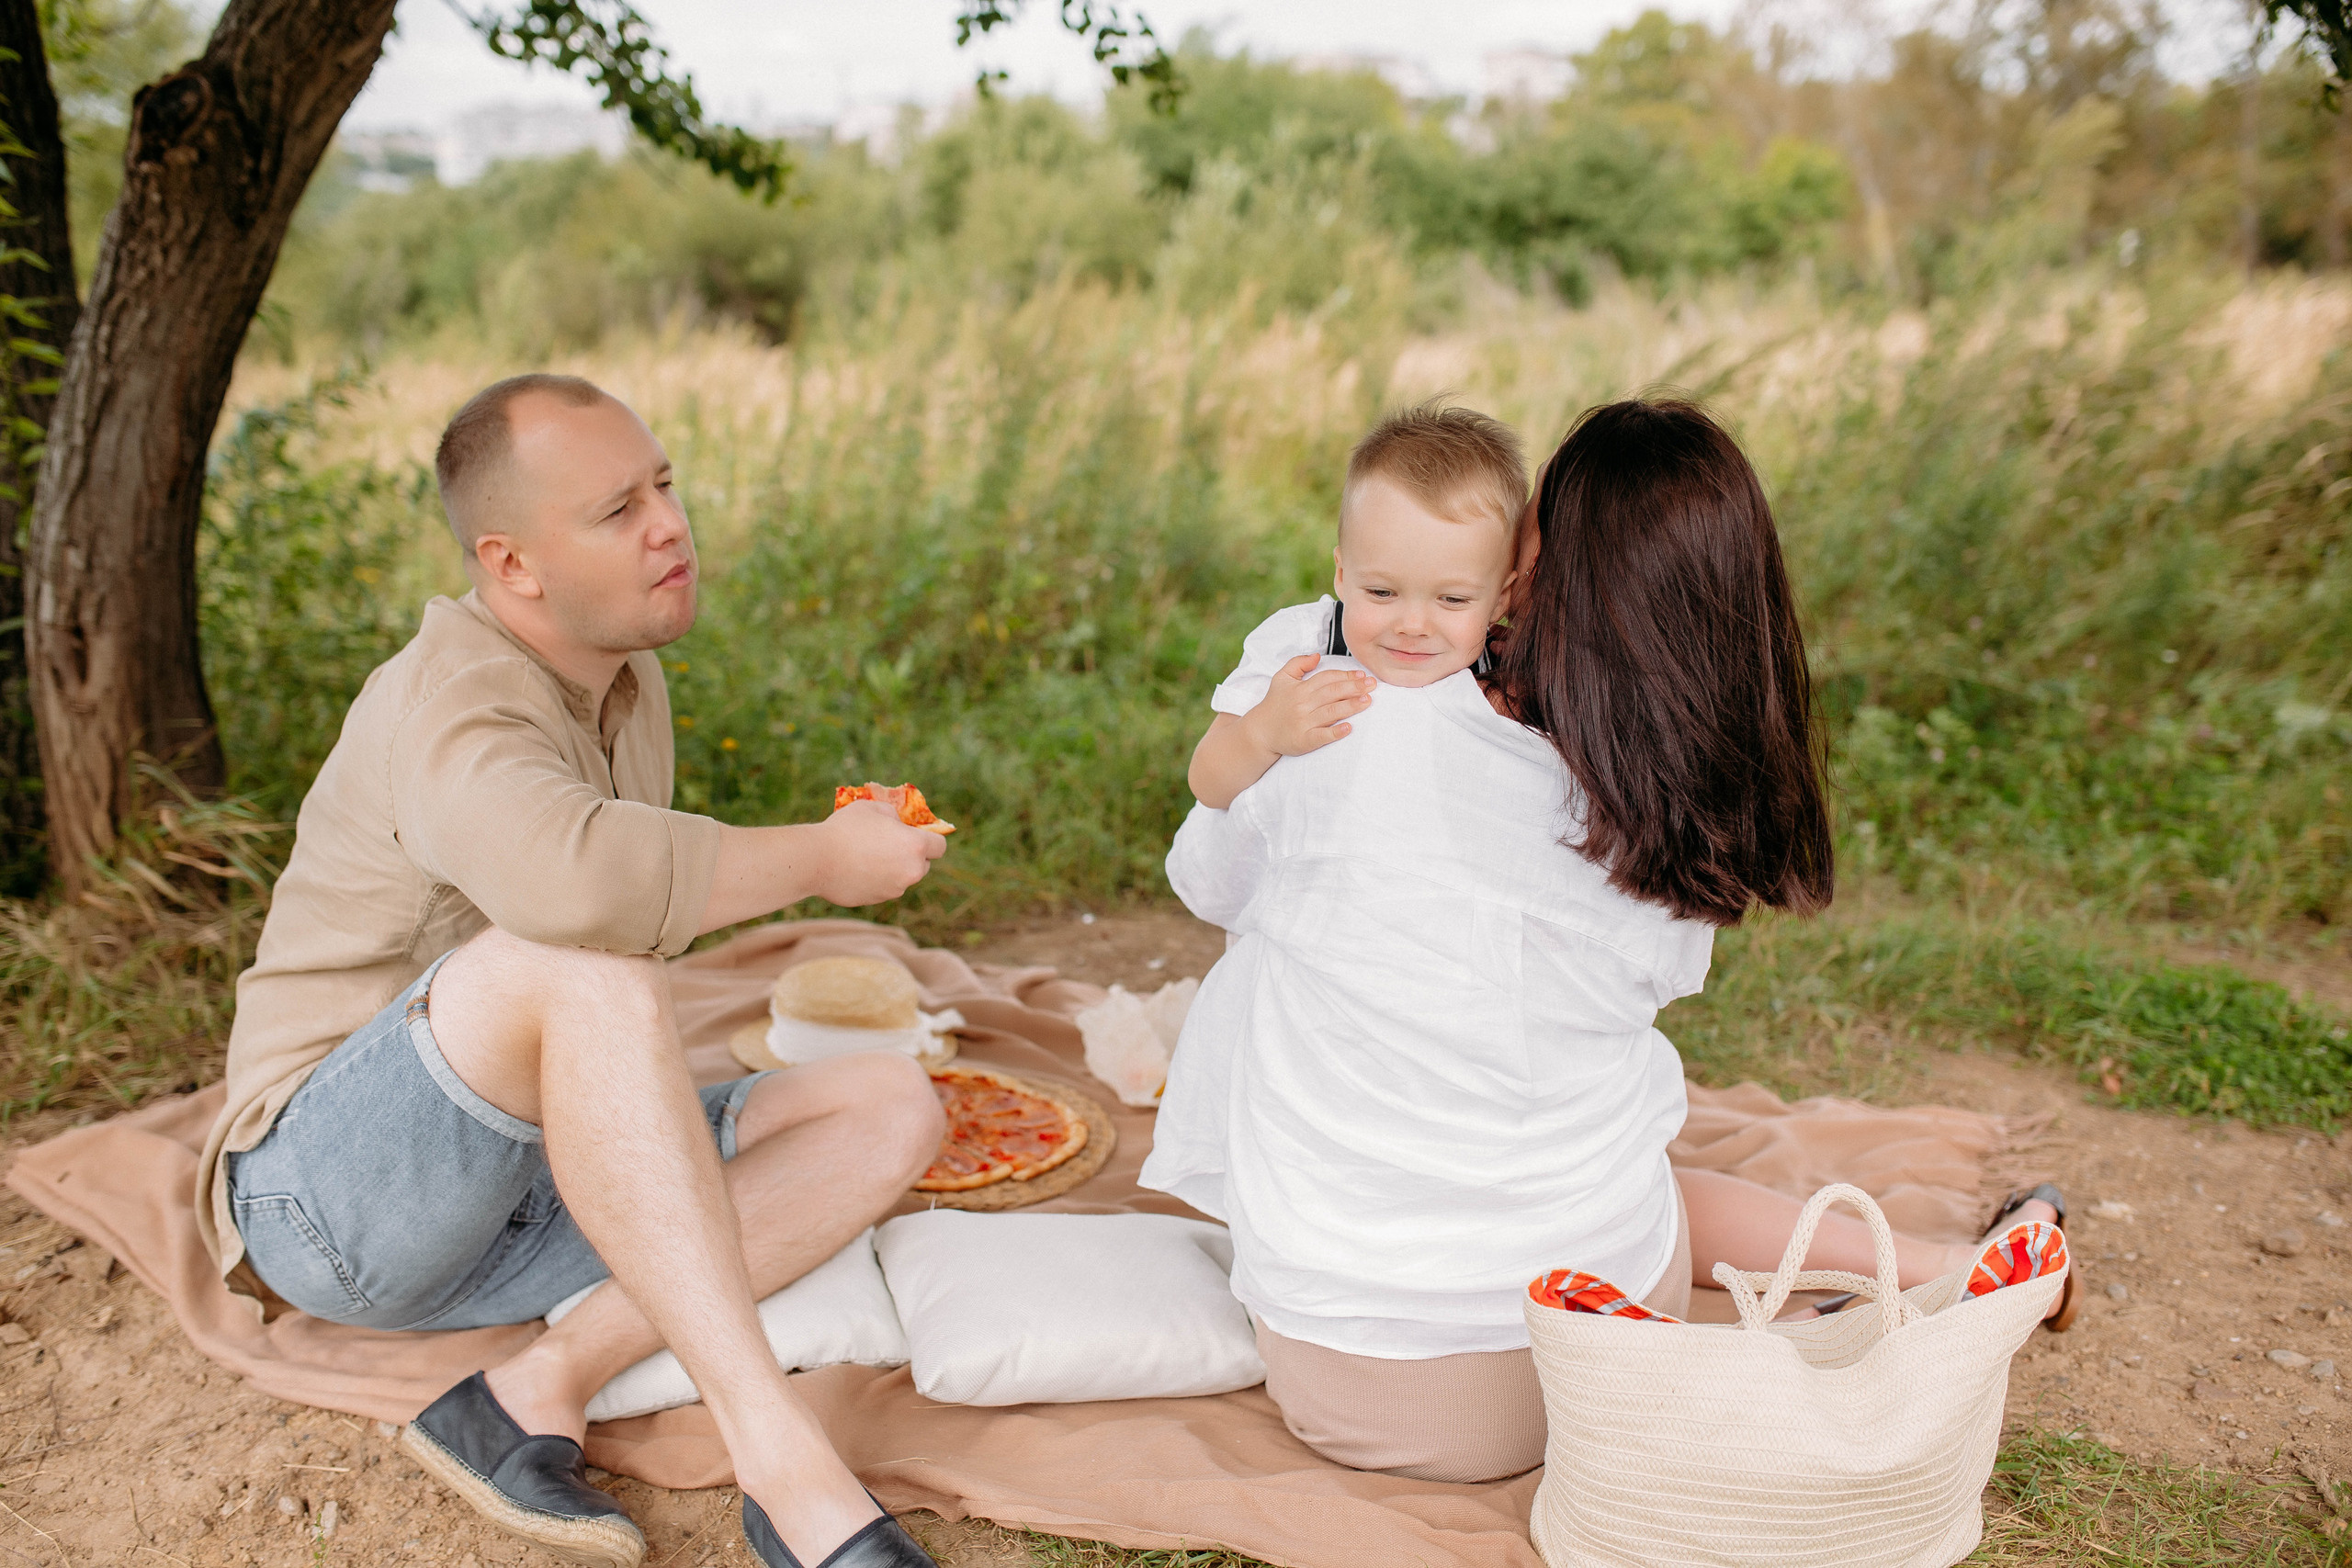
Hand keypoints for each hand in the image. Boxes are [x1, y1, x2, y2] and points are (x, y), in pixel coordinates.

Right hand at [810, 797, 945, 905]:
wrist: (817, 859)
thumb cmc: (846, 828)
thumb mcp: (873, 808)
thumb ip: (893, 816)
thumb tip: (898, 824)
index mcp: (915, 846)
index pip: (940, 846)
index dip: (931, 839)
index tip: (917, 835)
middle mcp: (911, 871)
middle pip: (923, 865)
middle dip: (911, 856)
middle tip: (888, 844)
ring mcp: (894, 889)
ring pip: (902, 878)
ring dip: (892, 868)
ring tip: (865, 855)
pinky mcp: (877, 900)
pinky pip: (883, 888)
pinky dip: (875, 880)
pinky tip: (854, 869)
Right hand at [1240, 653, 1373, 758]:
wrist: (1260, 732)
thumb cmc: (1274, 704)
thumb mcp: (1281, 678)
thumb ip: (1298, 663)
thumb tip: (1317, 656)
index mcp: (1300, 688)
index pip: (1326, 678)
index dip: (1345, 675)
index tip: (1361, 674)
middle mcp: (1302, 704)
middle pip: (1332, 693)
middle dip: (1354, 687)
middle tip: (1372, 685)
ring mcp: (1304, 723)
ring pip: (1331, 712)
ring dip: (1351, 706)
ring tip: (1368, 701)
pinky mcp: (1304, 740)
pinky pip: (1322, 736)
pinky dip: (1335, 732)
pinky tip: (1349, 728)